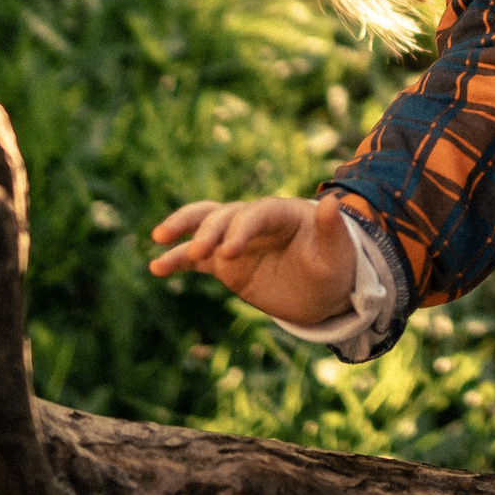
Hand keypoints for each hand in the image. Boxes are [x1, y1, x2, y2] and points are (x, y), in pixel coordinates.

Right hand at [149, 194, 357, 324]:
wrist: (324, 291)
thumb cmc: (335, 267)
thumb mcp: (339, 254)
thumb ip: (332, 230)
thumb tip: (331, 202)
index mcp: (283, 213)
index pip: (256, 213)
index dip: (241, 228)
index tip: (228, 252)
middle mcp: (255, 221)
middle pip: (225, 215)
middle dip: (209, 231)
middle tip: (198, 252)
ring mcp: (236, 240)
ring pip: (204, 225)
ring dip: (183, 230)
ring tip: (159, 240)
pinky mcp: (224, 263)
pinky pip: (196, 259)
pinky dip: (176, 260)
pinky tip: (156, 268)